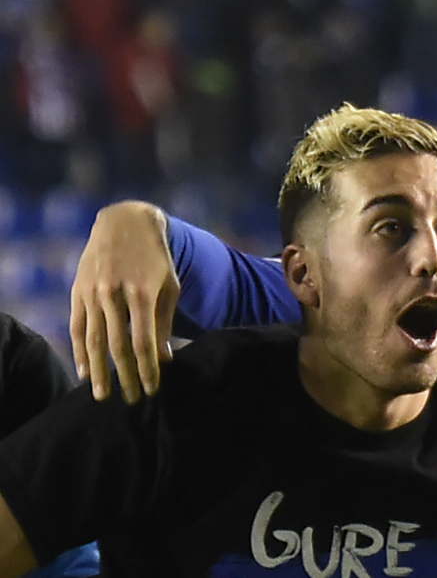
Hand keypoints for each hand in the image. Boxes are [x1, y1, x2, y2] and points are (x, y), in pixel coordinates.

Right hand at [70, 201, 177, 402]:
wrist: (125, 223)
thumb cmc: (155, 258)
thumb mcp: (170, 284)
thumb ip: (165, 321)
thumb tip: (165, 359)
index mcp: (143, 293)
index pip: (144, 341)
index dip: (148, 369)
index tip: (152, 389)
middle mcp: (115, 294)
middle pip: (118, 346)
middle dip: (125, 376)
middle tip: (131, 400)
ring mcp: (93, 292)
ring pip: (93, 340)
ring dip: (98, 371)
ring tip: (103, 395)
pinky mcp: (78, 291)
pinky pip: (77, 326)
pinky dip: (79, 351)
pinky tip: (83, 371)